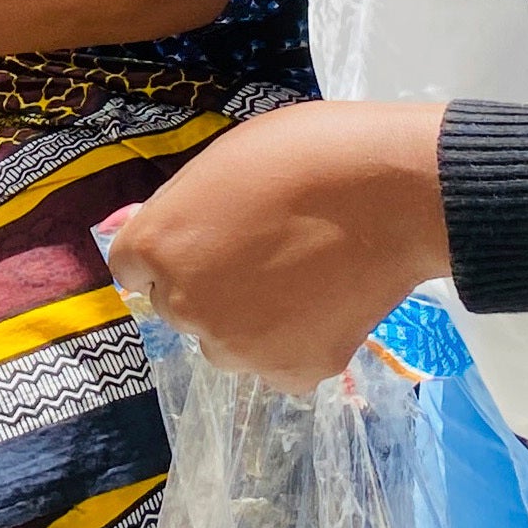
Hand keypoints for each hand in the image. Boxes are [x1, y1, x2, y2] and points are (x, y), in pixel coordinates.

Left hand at [100, 101, 452, 390]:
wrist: (395, 192)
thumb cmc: (307, 154)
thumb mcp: (222, 160)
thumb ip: (178, 207)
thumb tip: (137, 232)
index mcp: (159, 246)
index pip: (133, 267)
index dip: (172, 250)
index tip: (208, 238)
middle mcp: (185, 307)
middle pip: (180, 308)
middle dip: (210, 286)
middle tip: (267, 252)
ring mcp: (238, 347)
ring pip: (229, 343)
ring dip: (250, 322)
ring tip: (303, 279)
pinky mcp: (292, 373)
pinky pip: (280, 365)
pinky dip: (299, 344)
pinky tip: (328, 305)